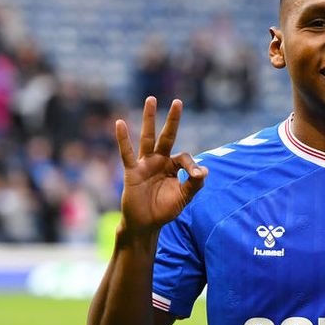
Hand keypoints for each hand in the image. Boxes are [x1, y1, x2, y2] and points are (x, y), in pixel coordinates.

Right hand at [115, 97, 206, 236]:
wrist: (145, 225)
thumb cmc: (164, 210)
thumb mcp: (183, 197)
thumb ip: (194, 184)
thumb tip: (204, 170)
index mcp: (173, 166)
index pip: (185, 157)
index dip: (192, 166)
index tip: (196, 176)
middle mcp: (159, 161)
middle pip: (167, 136)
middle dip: (173, 120)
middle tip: (178, 102)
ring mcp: (145, 164)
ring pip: (148, 138)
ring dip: (149, 119)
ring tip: (151, 99)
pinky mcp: (132, 171)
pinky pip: (127, 153)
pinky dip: (123, 139)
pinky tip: (120, 123)